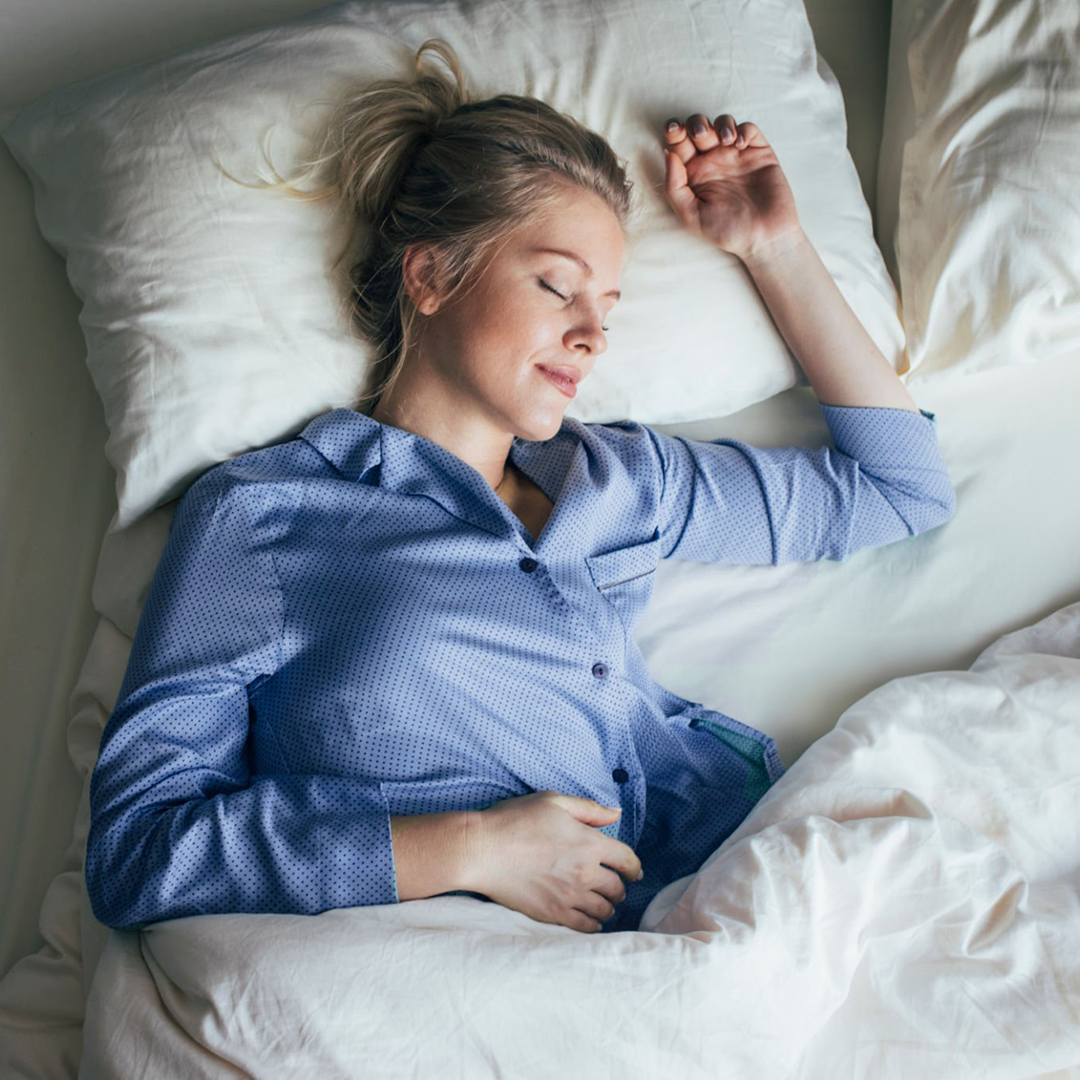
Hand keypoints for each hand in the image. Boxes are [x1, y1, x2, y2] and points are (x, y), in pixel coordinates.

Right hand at [463, 791, 642, 933]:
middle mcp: (585, 872)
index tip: (634, 872)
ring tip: (603, 904)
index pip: (626, 859)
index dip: (634, 867)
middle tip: (615, 887)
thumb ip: (589, 809)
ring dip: (608, 906)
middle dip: (620, 887)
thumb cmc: (516, 820)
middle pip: (617, 887)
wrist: (483, 850)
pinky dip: (593, 925)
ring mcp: (569, 896)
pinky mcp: (553, 913)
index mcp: (589, 843)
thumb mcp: (554, 801)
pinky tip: (591, 921)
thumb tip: (616, 813)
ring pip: (604, 909)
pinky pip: (584, 926)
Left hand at [662, 113, 801, 261]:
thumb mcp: (690, 215)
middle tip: (701, 134)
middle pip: (699, 128)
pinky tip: (740, 145)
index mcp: (693, 174)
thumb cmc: (725, 231)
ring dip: (721, 124)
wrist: (763, 238)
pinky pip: (749, 129)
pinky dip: (743, 130)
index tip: (674, 130)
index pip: (679, 144)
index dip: (674, 131)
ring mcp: (736, 155)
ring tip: (724, 141)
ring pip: (723, 123)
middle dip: (696, 123)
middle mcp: (713, 161)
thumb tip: (668, 153)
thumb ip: (674, 186)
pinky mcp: (759, 153)